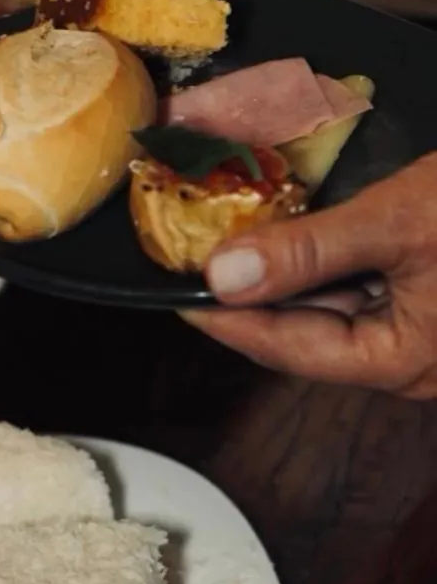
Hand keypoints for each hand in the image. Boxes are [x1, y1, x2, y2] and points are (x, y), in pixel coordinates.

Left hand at [182, 154, 436, 398]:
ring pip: (330, 308)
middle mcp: (404, 359)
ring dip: (283, 276)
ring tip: (226, 241)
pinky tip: (287, 232)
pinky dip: (319, 263)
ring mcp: (416, 330)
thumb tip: (223, 275)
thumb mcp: (395, 221)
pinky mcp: (425, 297)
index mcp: (397, 361)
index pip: (286, 347)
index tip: (172, 293)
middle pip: (305, 333)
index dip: (225, 318)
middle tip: (192, 259)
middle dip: (250, 293)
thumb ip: (310, 250)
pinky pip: (357, 287)